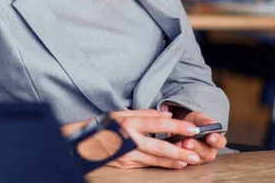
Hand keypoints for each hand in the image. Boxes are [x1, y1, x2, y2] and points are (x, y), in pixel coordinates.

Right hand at [62, 110, 200, 168]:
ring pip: (155, 159)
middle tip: (196, 153)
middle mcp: (128, 138)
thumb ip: (144, 114)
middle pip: (159, 146)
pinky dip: (161, 164)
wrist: (83, 142)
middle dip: (180, 151)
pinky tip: (172, 164)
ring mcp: (126, 154)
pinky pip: (147, 164)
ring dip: (174, 161)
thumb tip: (166, 114)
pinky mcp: (125, 164)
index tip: (191, 128)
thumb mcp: (121, 113)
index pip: (157, 123)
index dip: (176, 125)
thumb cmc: (103, 125)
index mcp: (127, 121)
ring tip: (188, 160)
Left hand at [176, 111, 226, 163]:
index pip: (220, 142)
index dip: (216, 141)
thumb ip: (205, 121)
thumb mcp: (198, 119)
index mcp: (216, 140)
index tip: (210, 137)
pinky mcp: (187, 161)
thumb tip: (212, 123)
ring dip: (187, 152)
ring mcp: (199, 158)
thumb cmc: (194, 124)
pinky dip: (179, 156)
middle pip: (207, 153)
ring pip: (196, 159)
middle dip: (197, 147)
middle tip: (188, 142)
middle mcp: (209, 151)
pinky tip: (174, 148)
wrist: (181, 128)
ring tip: (179, 144)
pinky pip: (184, 161)